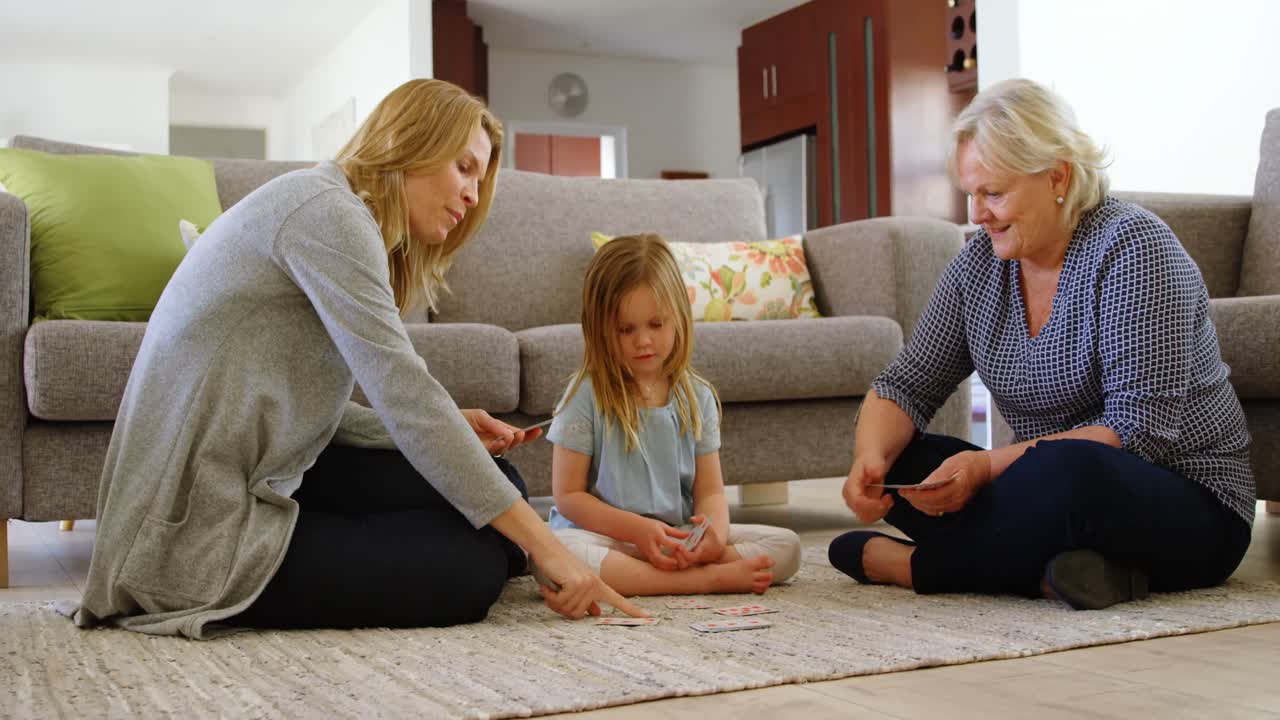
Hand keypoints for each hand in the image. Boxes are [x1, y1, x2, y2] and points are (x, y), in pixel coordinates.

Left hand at [461, 408, 542, 454]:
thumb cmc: (460, 419)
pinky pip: (489, 454)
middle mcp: (493, 443)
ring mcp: (485, 450)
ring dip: (506, 444)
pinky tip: (500, 441)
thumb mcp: (480, 416)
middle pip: (511, 444)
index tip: (539, 430)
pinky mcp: (477, 456)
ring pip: (501, 450)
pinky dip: (496, 448)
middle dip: (518, 440)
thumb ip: (495, 425)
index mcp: (496, 432)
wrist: (441, 425)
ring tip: (509, 437)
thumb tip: (511, 434)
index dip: (527, 435)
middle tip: (521, 434)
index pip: (515, 435)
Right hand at [532, 546, 647, 619]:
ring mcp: (587, 584)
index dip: (632, 611)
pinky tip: (549, 585)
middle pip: (578, 615)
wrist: (548, 548)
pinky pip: (561, 603)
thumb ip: (587, 599)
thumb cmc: (559, 566)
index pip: (618, 601)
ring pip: (569, 610)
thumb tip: (595, 613)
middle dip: (562, 608)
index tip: (648, 619)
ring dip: (555, 602)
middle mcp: (595, 585)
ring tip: (553, 588)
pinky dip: (551, 597)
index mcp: (598, 585)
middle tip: (555, 594)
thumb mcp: (575, 583)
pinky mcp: (576, 583)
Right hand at [631, 518, 688, 570]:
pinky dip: (663, 567)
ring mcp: (647, 552)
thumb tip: (689, 535)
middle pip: (659, 557)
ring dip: (667, 566)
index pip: (666, 542)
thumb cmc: (649, 525)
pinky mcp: (646, 556)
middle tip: (680, 562)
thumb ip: (675, 532)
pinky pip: (655, 564)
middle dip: (670, 562)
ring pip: (657, 563)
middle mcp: (650, 545)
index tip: (684, 548)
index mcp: (655, 535)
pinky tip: (671, 566)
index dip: (676, 546)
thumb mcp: (662, 526)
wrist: (633, 529)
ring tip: (678, 565)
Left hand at [673, 515, 725, 567]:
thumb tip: (692, 518)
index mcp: (701, 553)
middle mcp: (696, 560)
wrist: (718, 551)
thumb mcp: (709, 528)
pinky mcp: (689, 564)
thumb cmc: (713, 538)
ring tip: (674, 551)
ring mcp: (692, 563)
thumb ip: (702, 521)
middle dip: (678, 557)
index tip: (680, 545)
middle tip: (675, 549)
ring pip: (681, 566)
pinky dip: (676, 560)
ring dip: (676, 559)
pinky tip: (674, 552)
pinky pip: (681, 565)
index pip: (691, 557)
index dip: (684, 553)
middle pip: (684, 564)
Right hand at [842, 454, 893, 522]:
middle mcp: (850, 496)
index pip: (857, 503)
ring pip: (867, 518)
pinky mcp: (862, 506)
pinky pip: (871, 516)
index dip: (872, 505)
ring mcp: (856, 503)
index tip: (886, 498)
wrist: (872, 456)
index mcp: (850, 485)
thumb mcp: (874, 455)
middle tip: (889, 498)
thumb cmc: (871, 456)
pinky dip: (881, 511)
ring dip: (880, 511)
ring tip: (888, 498)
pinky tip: (886, 500)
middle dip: (878, 510)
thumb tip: (875, 473)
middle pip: (862, 513)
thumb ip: (874, 464)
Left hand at [899, 450, 990, 515]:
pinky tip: (919, 500)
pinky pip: (938, 510)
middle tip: (902, 493)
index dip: (915, 496)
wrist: (985, 468)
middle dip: (914, 500)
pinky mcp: (957, 506)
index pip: (931, 497)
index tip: (903, 491)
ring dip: (919, 504)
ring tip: (908, 495)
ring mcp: (957, 504)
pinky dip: (927, 506)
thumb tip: (923, 485)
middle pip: (930, 505)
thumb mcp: (952, 463)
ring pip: (933, 509)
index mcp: (957, 488)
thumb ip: (938, 475)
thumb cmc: (969, 462)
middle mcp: (957, 500)